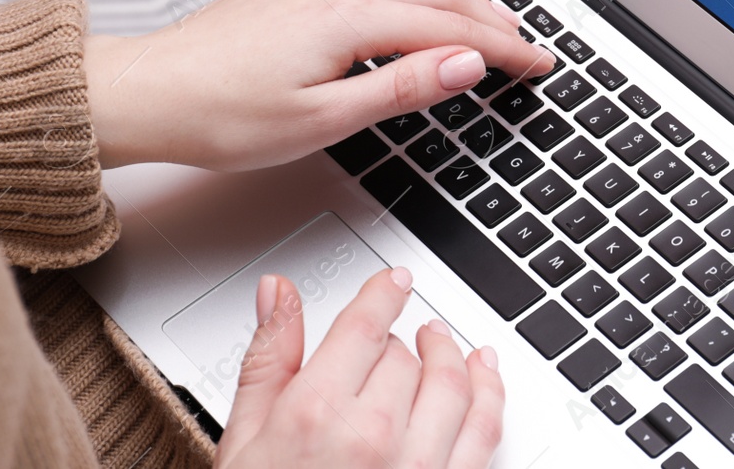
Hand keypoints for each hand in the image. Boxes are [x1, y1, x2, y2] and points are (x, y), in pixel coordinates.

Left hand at [84, 0, 553, 169]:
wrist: (144, 93)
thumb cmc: (219, 116)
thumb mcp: (322, 120)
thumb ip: (402, 88)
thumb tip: (466, 63)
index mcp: (348, 16)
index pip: (453, 28)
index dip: (505, 48)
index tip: (539, 62)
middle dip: (493, 19)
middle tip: (529, 45)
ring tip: (490, 20)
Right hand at [215, 268, 503, 468]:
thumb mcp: (244, 439)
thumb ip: (270, 358)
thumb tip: (279, 293)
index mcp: (316, 412)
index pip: (365, 325)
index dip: (383, 294)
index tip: (394, 283)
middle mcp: (372, 436)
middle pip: (402, 355)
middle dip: (396, 342)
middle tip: (390, 340)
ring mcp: (416, 467)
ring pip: (450, 382)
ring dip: (450, 353)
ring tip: (443, 342)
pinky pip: (484, 428)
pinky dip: (489, 391)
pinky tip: (484, 374)